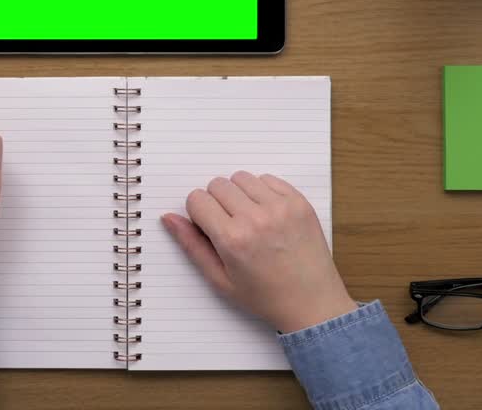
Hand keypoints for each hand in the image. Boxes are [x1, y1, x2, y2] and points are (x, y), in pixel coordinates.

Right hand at [161, 172, 356, 332]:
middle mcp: (255, 218)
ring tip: (250, 219)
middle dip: (216, 202)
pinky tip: (268, 215)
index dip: (198, 213)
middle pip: (217, 184)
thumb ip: (192, 245)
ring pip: (242, 178)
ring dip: (239, 194)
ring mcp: (280, 207)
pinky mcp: (299, 202)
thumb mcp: (220, 280)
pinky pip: (268, 178)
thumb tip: (169, 218)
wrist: (312, 302)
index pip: (197, 199)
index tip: (209, 228)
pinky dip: (263, 192)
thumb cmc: (265, 296)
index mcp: (232, 239)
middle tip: (230, 226)